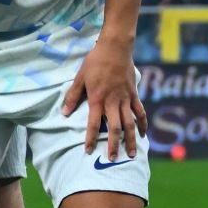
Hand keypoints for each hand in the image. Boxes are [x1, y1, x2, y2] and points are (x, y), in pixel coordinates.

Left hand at [63, 38, 145, 160]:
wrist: (115, 48)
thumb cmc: (94, 62)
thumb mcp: (79, 78)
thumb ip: (72, 96)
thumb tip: (64, 113)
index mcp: (97, 99)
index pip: (92, 124)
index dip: (89, 138)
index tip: (88, 151)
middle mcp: (112, 102)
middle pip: (114, 128)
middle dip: (112, 145)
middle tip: (112, 159)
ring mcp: (125, 99)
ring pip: (129, 123)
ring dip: (130, 139)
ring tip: (131, 154)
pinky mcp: (134, 94)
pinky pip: (139, 112)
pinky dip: (142, 124)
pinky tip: (143, 134)